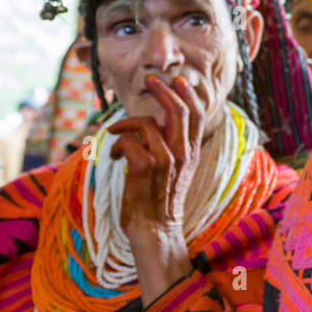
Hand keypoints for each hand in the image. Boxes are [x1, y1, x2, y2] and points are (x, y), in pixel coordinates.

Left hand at [106, 75, 203, 302]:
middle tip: (150, 82)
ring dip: (125, 125)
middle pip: (176, 110)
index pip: (197, 114)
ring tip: (117, 135)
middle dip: (162, 90)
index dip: (186, 93)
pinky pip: (127, 140)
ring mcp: (164, 160)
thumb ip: (173, 148)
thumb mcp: (176, 171)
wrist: (156, 230)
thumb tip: (158, 125)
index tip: (175, 81)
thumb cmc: (160, 201)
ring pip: (146, 124)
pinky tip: (114, 157)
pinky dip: (116, 144)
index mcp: (192, 153)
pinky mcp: (144, 167)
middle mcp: (182, 154)